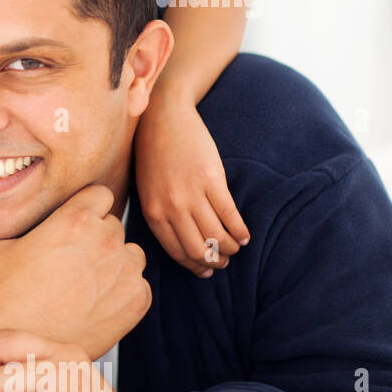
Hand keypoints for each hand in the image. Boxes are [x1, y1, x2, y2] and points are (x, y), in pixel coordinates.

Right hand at [0, 185, 150, 361]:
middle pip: (113, 226)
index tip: (79, 225)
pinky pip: (139, 286)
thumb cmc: (10, 299)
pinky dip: (124, 294)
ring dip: (116, 265)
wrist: (29, 345)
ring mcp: (125, 269)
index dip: (88, 209)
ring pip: (131, 255)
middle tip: (76, 262)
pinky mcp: (137, 298)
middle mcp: (105, 239)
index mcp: (75, 219)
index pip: (99, 195)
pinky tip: (98, 305)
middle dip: (99, 240)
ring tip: (89, 285)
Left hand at [134, 95, 249, 276]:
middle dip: (213, 261)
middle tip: (223, 262)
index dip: (194, 265)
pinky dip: (240, 230)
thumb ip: (161, 214)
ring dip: (229, 248)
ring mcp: (192, 194)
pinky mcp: (212, 180)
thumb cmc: (154, 156)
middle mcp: (171, 207)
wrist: (163, 120)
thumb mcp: (148, 190)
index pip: (176, 251)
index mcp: (153, 212)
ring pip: (216, 236)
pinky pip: (230, 215)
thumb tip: (182, 242)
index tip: (205, 271)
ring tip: (235, 248)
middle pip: (198, 249)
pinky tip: (244, 235)